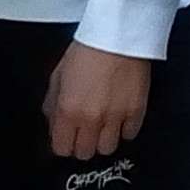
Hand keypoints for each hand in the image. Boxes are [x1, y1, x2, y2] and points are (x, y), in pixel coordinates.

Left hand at [42, 42, 154, 162]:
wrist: (117, 37)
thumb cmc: (86, 51)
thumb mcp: (58, 76)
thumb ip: (52, 105)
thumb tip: (53, 124)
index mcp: (68, 110)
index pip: (62, 149)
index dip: (63, 143)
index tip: (66, 137)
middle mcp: (91, 118)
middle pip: (84, 153)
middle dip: (82, 143)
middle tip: (83, 130)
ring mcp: (116, 117)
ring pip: (107, 148)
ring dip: (103, 139)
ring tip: (102, 124)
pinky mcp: (137, 112)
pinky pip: (129, 135)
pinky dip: (123, 129)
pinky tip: (118, 116)